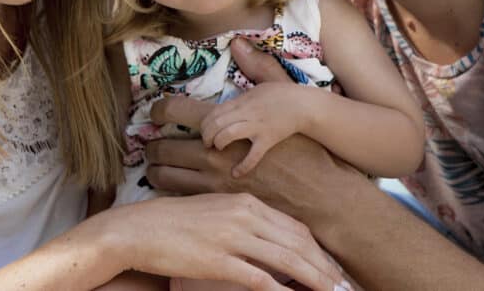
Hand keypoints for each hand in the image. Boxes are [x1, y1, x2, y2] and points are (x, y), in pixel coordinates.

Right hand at [94, 193, 350, 290]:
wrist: (137, 230)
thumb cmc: (173, 224)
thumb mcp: (215, 215)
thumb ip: (244, 224)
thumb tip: (269, 244)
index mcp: (246, 203)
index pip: (296, 228)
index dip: (319, 251)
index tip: (335, 270)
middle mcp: (244, 215)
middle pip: (298, 244)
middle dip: (326, 269)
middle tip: (346, 287)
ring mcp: (232, 237)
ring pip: (287, 260)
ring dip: (315, 280)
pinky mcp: (217, 259)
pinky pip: (258, 277)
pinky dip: (280, 290)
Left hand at [200, 82, 304, 176]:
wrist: (304, 106)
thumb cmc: (282, 95)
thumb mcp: (258, 88)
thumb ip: (241, 97)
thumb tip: (227, 97)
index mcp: (242, 101)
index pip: (214, 112)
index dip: (205, 124)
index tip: (205, 131)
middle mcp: (247, 113)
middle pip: (216, 123)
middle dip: (207, 134)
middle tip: (207, 143)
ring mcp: (257, 126)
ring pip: (228, 134)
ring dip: (218, 142)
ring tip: (218, 148)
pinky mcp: (268, 140)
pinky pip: (253, 155)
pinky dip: (243, 166)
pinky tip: (235, 173)